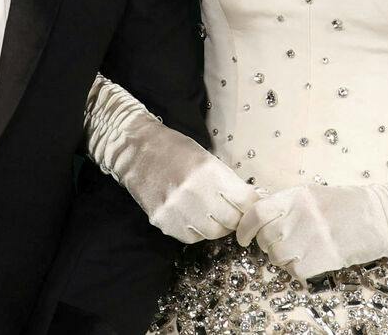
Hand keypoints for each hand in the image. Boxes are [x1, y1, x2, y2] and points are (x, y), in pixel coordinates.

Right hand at [82, 74, 260, 242]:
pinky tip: (193, 216)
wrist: (135, 150)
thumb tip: (252, 201)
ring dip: (216, 225)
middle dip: (235, 218)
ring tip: (211, 212)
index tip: (251, 206)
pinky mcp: (162, 222)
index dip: (251, 206)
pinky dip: (197, 231)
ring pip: (211, 233)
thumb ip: (228, 181)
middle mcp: (194, 193)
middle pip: (230, 222)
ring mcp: (176, 210)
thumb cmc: (175, 149)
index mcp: (209, 172)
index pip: (245, 202)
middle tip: (232, 210)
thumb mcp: (207, 157)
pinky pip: (190, 238)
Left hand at [234, 183, 387, 280]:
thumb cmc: (349, 205)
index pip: (257, 212)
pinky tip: (314, 260)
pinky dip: (300, 270)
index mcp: (297, 195)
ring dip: (285, 259)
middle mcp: (300, 215)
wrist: (382, 218)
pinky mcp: (322, 258)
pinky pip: (296, 271)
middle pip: (266, 238)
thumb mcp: (315, 195)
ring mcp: (310, 237)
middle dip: (269, 245)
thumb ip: (288, 204)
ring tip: (302, 252)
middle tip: (285, 244)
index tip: (243, 238)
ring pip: (278, 257)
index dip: (245, 228)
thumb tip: (261, 217)